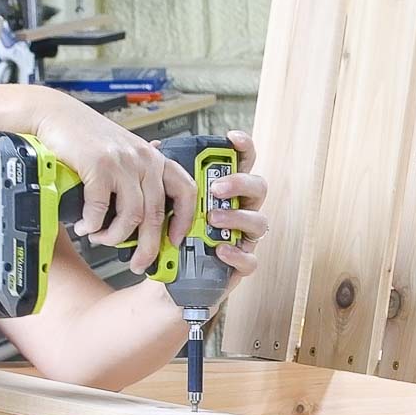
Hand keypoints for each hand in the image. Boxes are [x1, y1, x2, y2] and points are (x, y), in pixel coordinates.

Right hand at [33, 90, 196, 272]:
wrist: (59, 115)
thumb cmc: (90, 137)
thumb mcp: (125, 154)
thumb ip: (139, 178)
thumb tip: (149, 216)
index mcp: (155, 159)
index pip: (186, 192)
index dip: (184, 221)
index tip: (175, 242)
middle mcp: (144, 160)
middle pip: (156, 215)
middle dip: (147, 247)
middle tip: (138, 263)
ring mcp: (123, 163)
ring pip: (131, 216)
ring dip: (114, 236)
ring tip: (100, 238)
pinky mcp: (99, 166)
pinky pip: (101, 208)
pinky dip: (92, 224)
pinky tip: (84, 226)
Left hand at [155, 129, 268, 292]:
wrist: (170, 275)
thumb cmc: (176, 233)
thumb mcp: (168, 202)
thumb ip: (167, 176)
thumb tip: (156, 148)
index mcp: (227, 191)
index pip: (243, 163)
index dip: (243, 148)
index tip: (232, 139)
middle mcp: (241, 210)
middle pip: (258, 188)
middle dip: (240, 184)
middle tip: (217, 187)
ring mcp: (243, 237)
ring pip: (259, 222)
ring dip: (237, 217)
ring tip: (213, 219)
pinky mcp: (241, 264)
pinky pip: (250, 259)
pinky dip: (236, 254)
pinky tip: (219, 250)